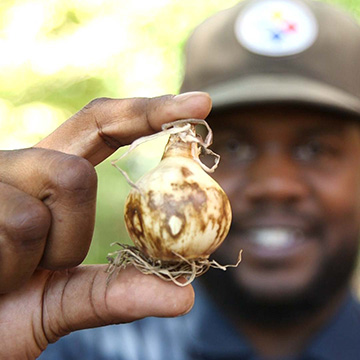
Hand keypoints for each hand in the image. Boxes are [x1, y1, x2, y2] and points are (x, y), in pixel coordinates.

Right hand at [0, 92, 211, 358]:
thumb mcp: (63, 302)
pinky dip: (10, 268)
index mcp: (47, 175)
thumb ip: (114, 293)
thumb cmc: (3, 315)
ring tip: (8, 277)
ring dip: (41, 257)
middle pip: (76, 172)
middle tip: (43, 266)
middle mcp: (18, 167)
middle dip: (72, 229)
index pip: (102, 125)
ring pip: (47, 202)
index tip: (202, 104)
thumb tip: (185, 296)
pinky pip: (16, 223)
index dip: (151, 112)